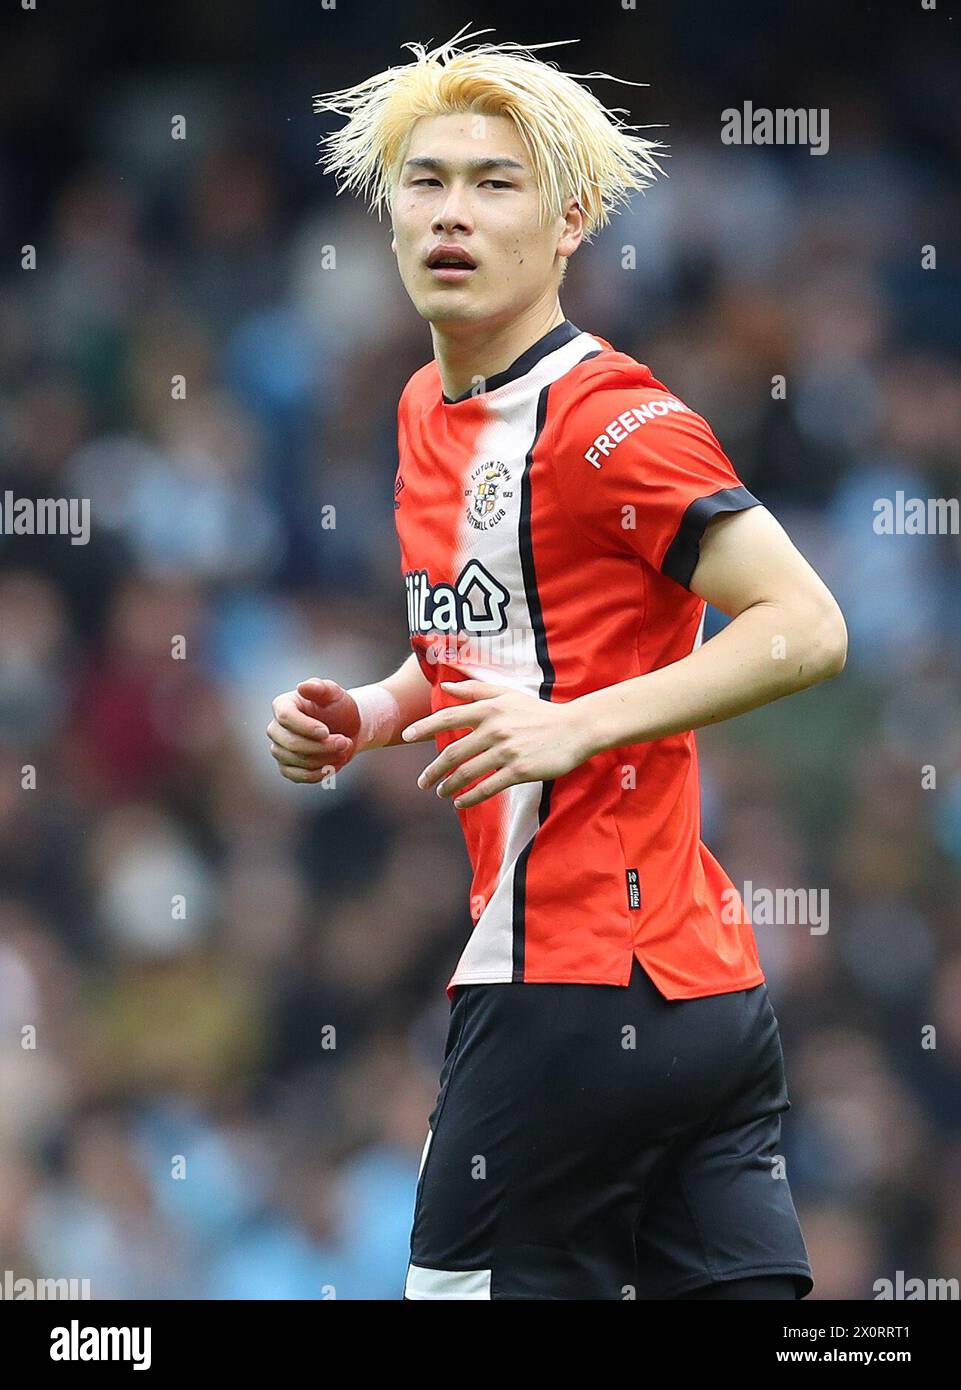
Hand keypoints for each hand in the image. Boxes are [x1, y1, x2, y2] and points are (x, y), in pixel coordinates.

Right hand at [267, 677, 359, 782]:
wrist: (347, 728)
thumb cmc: (338, 707)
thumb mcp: (334, 693)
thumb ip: (320, 688)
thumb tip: (302, 687)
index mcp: (282, 705)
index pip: (286, 718)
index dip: (307, 727)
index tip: (327, 731)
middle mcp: (275, 729)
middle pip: (292, 744)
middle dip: (322, 746)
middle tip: (345, 742)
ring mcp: (279, 749)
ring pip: (299, 761)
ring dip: (326, 758)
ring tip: (344, 748)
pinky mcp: (287, 768)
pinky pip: (299, 776)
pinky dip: (320, 773)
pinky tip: (334, 764)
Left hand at [402, 679, 593, 808]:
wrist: (575, 729)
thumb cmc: (539, 712)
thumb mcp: (508, 694)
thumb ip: (476, 690)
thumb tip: (446, 685)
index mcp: (490, 708)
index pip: (448, 717)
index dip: (424, 727)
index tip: (406, 735)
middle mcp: (495, 728)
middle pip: (453, 752)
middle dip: (434, 770)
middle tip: (423, 781)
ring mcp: (507, 751)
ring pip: (468, 772)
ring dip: (450, 786)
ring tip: (442, 793)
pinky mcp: (520, 770)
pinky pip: (488, 787)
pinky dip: (470, 797)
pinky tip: (460, 803)